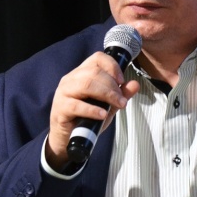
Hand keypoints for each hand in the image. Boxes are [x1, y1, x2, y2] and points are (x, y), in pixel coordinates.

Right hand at [45, 51, 139, 169]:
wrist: (68, 138)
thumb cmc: (85, 119)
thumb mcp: (107, 105)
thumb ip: (120, 95)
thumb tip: (135, 85)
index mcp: (82, 73)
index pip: (97, 58)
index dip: (112, 66)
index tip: (122, 81)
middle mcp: (71, 79)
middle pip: (94, 72)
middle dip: (112, 86)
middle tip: (122, 100)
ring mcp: (64, 93)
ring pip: (86, 84)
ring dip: (106, 94)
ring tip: (117, 105)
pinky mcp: (60, 108)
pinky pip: (76, 105)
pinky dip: (92, 110)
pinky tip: (102, 114)